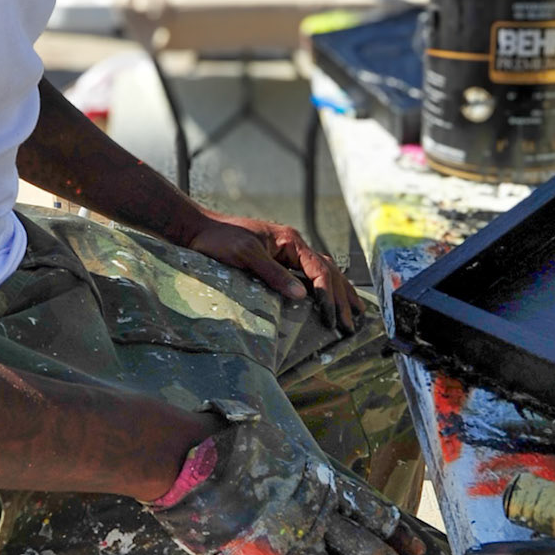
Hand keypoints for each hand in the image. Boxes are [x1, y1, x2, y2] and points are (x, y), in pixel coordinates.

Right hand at [142, 402, 439, 554]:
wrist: (191, 458)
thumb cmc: (226, 442)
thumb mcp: (274, 444)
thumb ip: (289, 463)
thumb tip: (287, 462)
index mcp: (322, 489)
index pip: (373, 515)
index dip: (398, 537)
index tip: (420, 554)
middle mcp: (317, 523)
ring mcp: (292, 551)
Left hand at [181, 210, 361, 331]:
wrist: (199, 230)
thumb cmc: (219, 239)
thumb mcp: (245, 255)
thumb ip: (273, 273)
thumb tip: (301, 296)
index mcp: (290, 240)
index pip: (319, 269)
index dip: (328, 294)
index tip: (332, 317)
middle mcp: (294, 245)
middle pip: (327, 271)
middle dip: (341, 298)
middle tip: (350, 324)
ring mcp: (288, 253)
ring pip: (323, 273)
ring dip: (339, 293)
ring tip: (355, 312)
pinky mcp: (279, 261)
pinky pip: (309, 276)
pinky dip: (324, 289)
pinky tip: (331, 299)